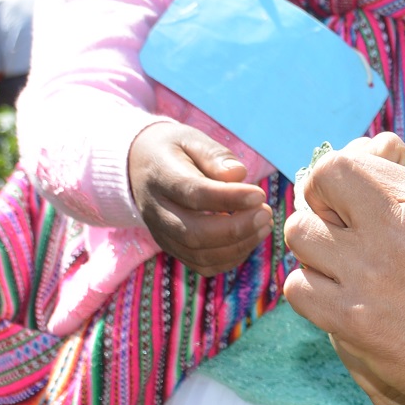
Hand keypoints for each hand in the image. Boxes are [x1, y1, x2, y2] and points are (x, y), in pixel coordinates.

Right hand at [128, 120, 272, 273]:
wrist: (138, 166)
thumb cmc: (174, 150)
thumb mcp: (191, 139)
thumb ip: (215, 156)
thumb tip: (238, 174)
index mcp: (161, 177)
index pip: (193, 193)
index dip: (229, 198)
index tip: (259, 194)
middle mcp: (156, 211)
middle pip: (194, 233)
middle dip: (236, 229)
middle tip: (266, 214)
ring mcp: (162, 234)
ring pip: (199, 254)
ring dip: (238, 246)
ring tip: (264, 225)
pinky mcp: (172, 248)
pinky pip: (201, 265)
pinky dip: (230, 259)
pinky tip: (249, 239)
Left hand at [283, 134, 404, 404]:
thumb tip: (367, 148)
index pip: (346, 161)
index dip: (334, 180)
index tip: (342, 201)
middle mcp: (394, 229)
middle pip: (317, 185)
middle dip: (318, 206)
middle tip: (335, 231)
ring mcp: (367, 272)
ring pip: (300, 234)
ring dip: (314, 251)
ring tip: (340, 269)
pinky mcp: (347, 316)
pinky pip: (297, 286)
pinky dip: (311, 292)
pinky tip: (338, 300)